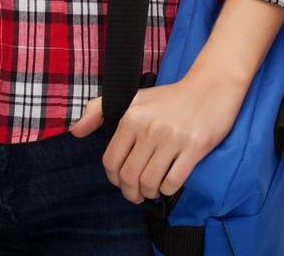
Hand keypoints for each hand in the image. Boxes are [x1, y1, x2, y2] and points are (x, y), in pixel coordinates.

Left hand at [68, 73, 244, 203]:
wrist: (209, 89)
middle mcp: (149, 127)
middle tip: (135, 194)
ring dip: (148, 193)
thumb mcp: (131, 98)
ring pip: (149, 182)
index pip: (111, 160)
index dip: (113, 178)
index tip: (120, 182)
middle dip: (130, 192)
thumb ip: (98, 111)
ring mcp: (172, 138)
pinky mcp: (195, 148)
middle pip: (129, 176)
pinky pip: (173, 181)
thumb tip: (74, 132)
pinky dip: (167, 189)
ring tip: (150, 191)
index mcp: (131, 117)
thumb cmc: (168, 98)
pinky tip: (167, 184)